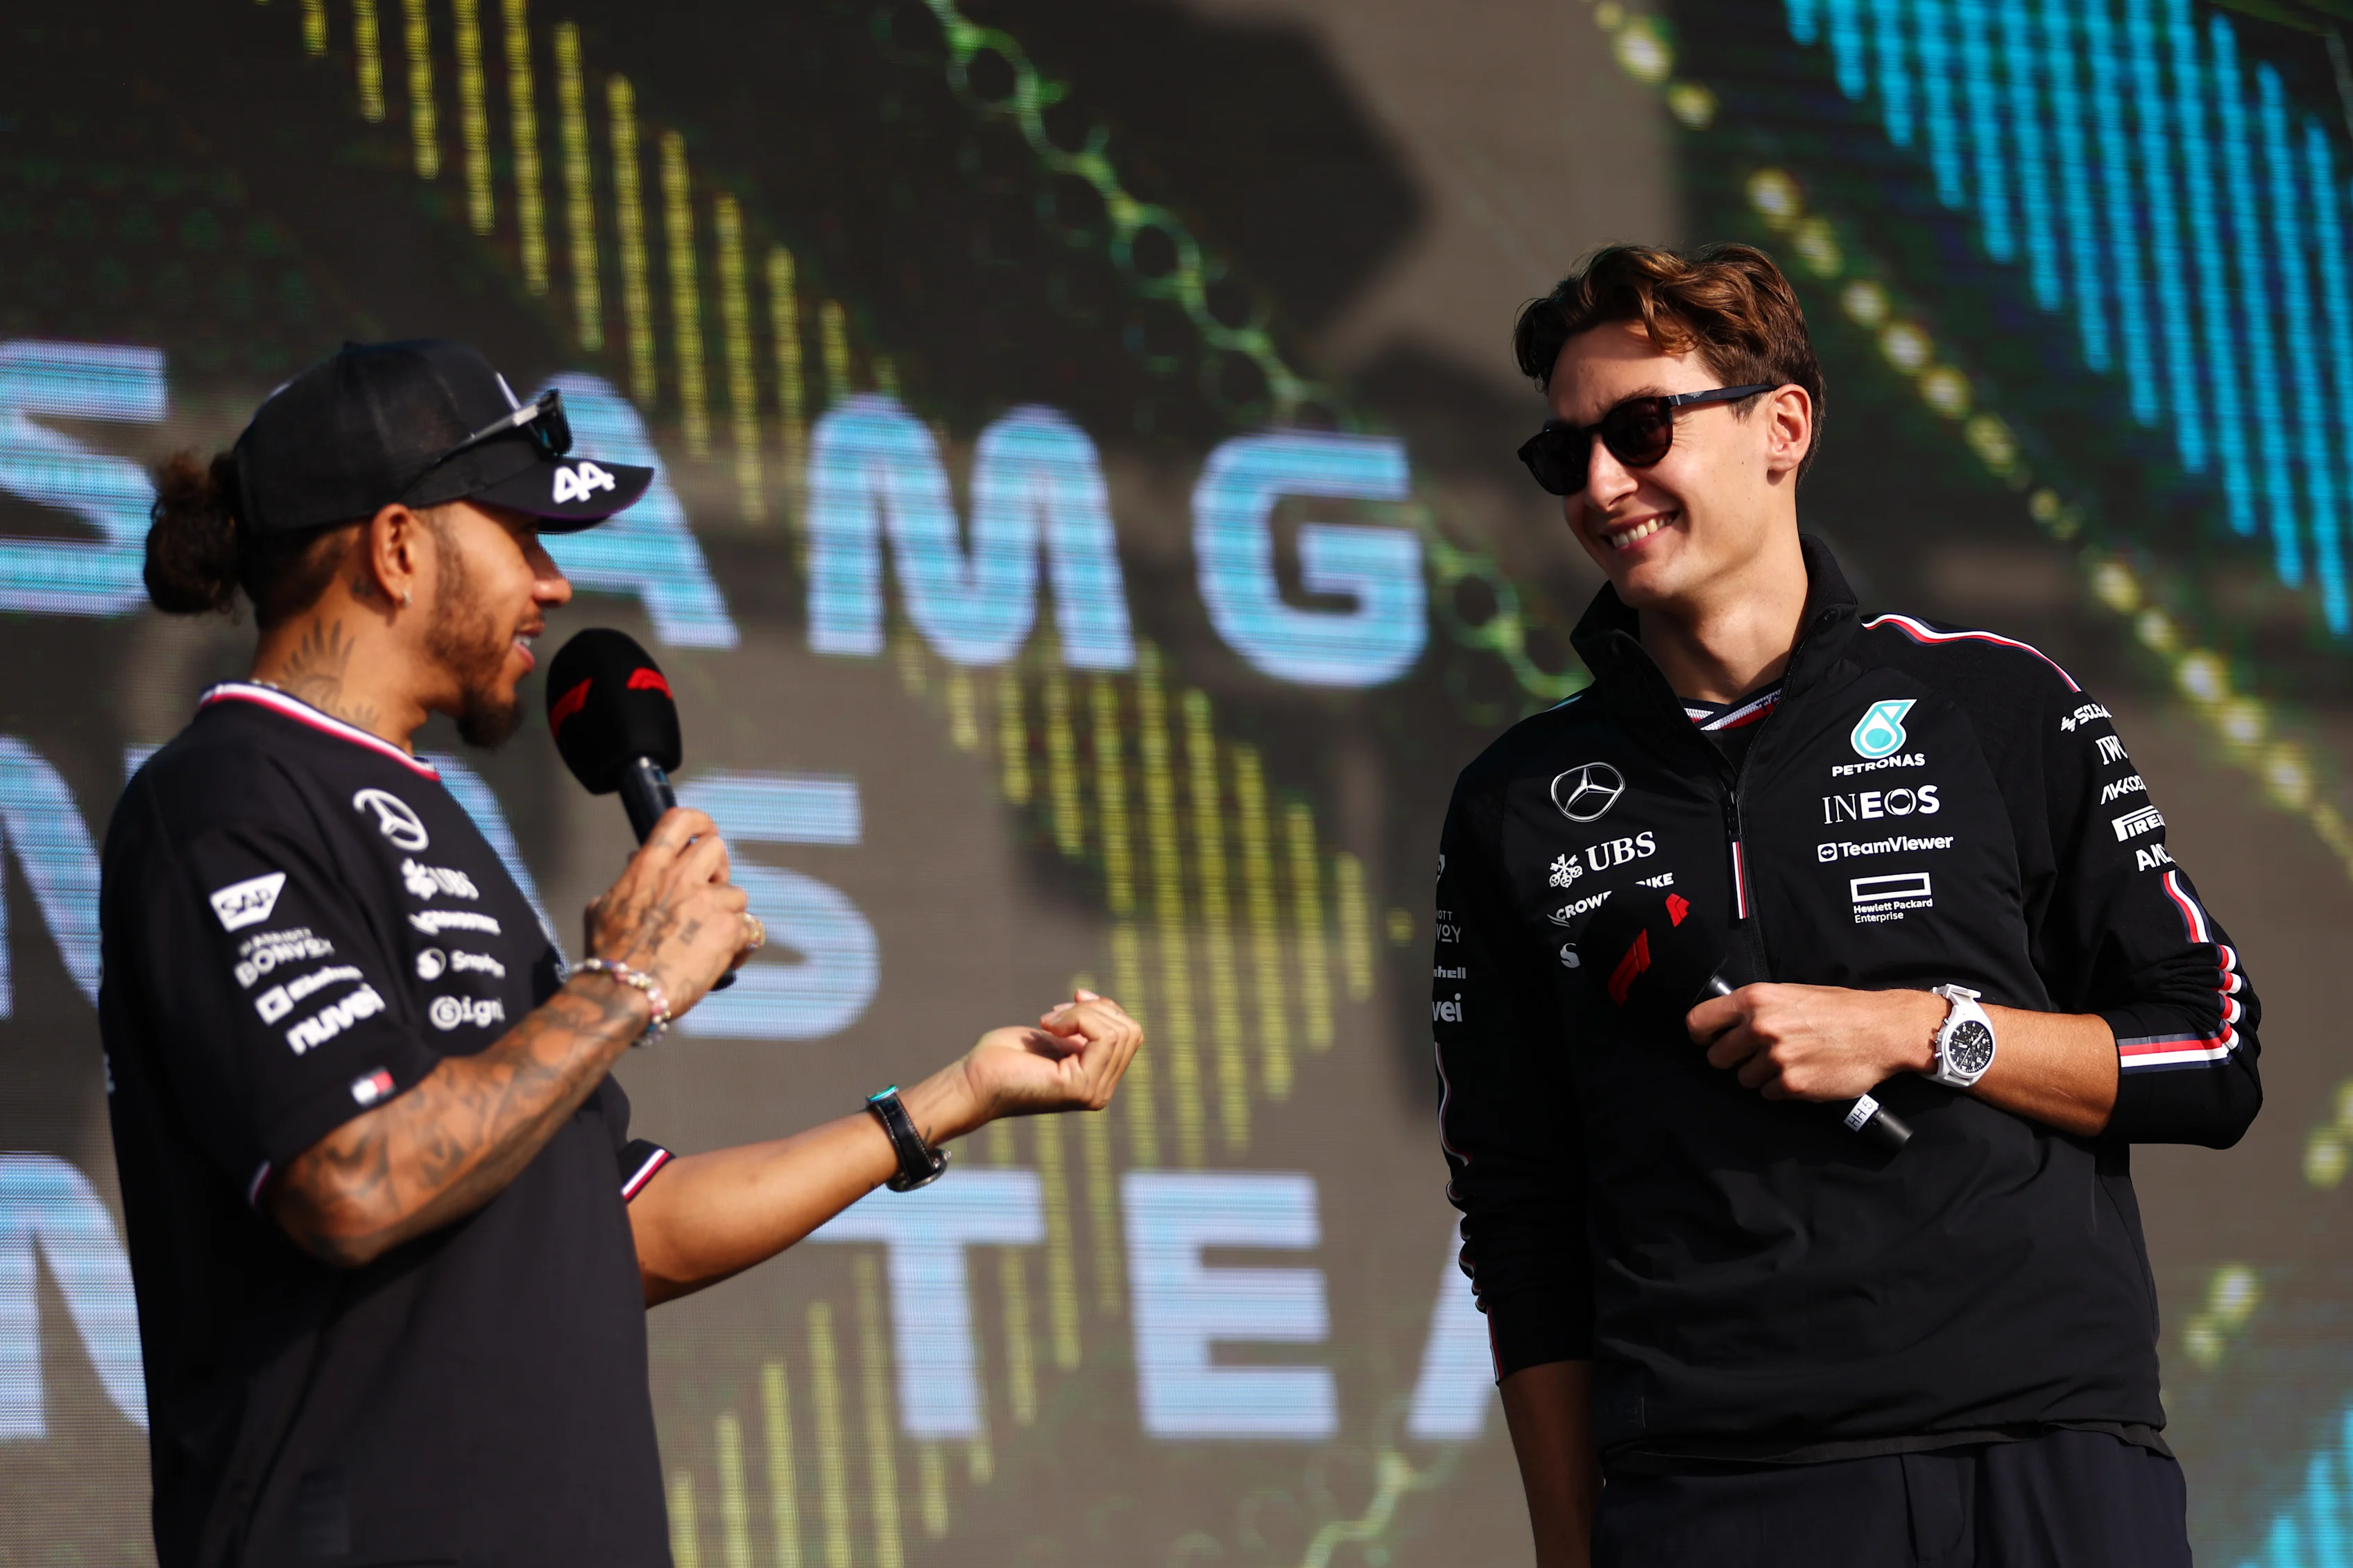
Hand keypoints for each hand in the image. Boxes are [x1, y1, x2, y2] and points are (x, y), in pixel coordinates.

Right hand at [582, 807, 752, 1015]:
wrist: (623, 993)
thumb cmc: (608, 957)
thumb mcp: (603, 907)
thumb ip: (625, 883)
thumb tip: (633, 865)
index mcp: (649, 866)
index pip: (680, 820)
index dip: (699, 822)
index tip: (706, 832)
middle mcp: (681, 877)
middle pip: (717, 849)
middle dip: (718, 868)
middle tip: (710, 890)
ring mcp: (708, 902)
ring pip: (737, 894)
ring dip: (728, 913)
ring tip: (710, 938)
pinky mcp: (727, 930)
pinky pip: (749, 929)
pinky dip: (741, 945)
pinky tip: (725, 960)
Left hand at [903, 990, 1144, 1144]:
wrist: (973, 1080)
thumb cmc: (1004, 1057)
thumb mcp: (1057, 1037)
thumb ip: (1086, 1031)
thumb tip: (1109, 1010)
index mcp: (1097, 1080)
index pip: (1130, 1033)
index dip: (1104, 1008)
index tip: (1070, 1002)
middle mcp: (1101, 1092)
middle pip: (1130, 1030)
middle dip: (1094, 1008)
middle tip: (1055, 1014)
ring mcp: (1093, 1092)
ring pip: (1119, 1031)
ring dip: (1082, 1012)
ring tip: (1049, 1022)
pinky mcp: (1080, 1087)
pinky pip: (1103, 1037)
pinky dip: (1078, 1018)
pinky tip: (1049, 1028)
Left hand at [1686, 983, 1941, 1100]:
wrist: (1880, 1030)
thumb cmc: (1839, 1009)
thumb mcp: (1791, 993)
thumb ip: (1757, 1007)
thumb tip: (1729, 1022)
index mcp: (1756, 999)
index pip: (1699, 1022)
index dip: (1700, 1035)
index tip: (1706, 1040)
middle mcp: (1760, 1027)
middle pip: (1717, 1057)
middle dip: (1732, 1059)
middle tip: (1755, 1055)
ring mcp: (1776, 1058)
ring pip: (1743, 1079)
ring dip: (1760, 1075)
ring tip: (1788, 1061)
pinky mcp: (1792, 1084)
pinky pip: (1768, 1093)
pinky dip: (1781, 1088)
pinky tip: (1801, 1073)